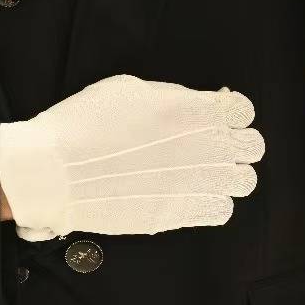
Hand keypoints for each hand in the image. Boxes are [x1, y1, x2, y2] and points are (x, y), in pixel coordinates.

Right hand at [0, 74, 264, 240]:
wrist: (52, 173)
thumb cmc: (82, 122)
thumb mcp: (128, 89)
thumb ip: (174, 97)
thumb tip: (200, 103)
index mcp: (188, 110)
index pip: (242, 110)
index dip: (232, 111)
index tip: (217, 115)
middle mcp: (199, 147)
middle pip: (252, 146)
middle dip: (237, 142)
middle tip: (213, 144)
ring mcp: (191, 184)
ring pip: (243, 181)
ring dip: (229, 173)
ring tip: (204, 171)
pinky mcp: (178, 214)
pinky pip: (221, 210)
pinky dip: (214, 201)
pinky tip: (192, 193)